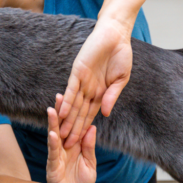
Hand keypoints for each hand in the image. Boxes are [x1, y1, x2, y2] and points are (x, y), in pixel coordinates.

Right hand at [45, 94, 96, 182]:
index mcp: (75, 146)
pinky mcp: (53, 166)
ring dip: (53, 123)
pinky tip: (52, 133)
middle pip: (62, 127)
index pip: (74, 126)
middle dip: (60, 112)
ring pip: (54, 136)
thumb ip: (89, 147)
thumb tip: (91, 128)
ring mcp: (57, 156)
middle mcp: (64, 148)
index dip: (74, 113)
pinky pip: (53, 152)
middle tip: (58, 96)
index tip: (74, 97)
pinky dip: (53, 142)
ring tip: (51, 109)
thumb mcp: (90, 164)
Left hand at [58, 17, 131, 147]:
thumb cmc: (121, 55)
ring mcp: (82, 81)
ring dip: (67, 120)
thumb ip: (112, 96)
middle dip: (73, 130)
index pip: (90, 115)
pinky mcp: (78, 71)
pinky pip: (71, 89)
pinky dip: (67, 101)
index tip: (80, 145)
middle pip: (78, 114)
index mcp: (99, 93)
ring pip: (72, 105)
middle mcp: (88, 89)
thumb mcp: (121, 79)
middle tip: (66, 147)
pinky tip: (63, 112)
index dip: (84, 129)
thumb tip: (105, 114)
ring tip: (61, 135)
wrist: (116, 34)